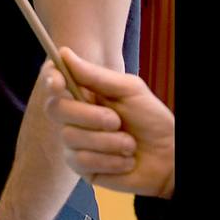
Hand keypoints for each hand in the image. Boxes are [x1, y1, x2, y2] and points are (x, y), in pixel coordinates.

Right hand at [43, 47, 174, 198]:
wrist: (169, 158)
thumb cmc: (152, 120)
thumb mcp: (130, 91)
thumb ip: (96, 75)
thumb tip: (64, 53)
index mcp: (83, 93)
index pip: (53, 79)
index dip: (50, 78)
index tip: (58, 83)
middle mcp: (73, 116)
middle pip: (56, 109)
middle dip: (88, 116)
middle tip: (116, 121)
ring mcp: (74, 141)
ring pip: (71, 137)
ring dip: (108, 142)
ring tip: (129, 145)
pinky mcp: (80, 166)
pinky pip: (81, 160)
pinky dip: (110, 160)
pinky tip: (124, 160)